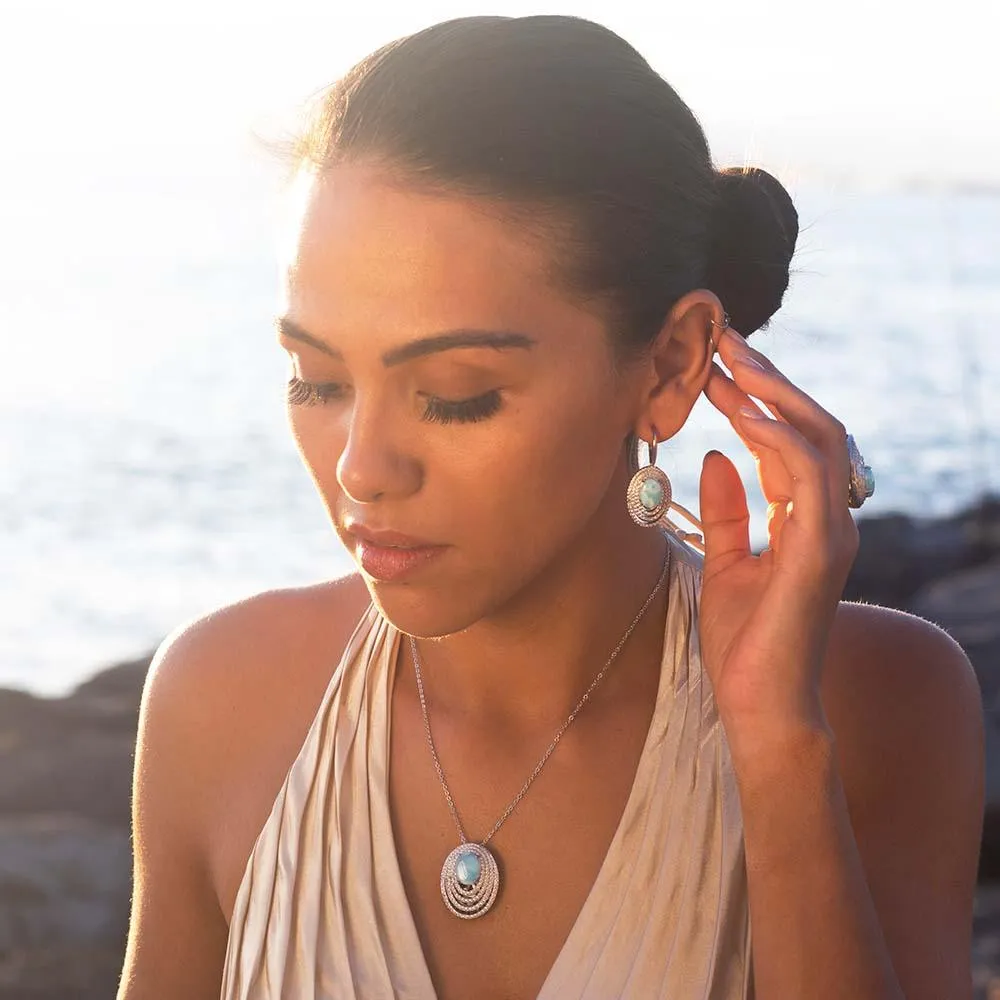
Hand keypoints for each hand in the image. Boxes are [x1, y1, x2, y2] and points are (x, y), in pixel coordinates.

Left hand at [697, 325, 859, 748]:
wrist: (760, 706)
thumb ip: (727, 511)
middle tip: (725, 340)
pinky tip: (743, 413)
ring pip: (820, 439)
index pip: (793, 441)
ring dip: (773, 395)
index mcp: (808, 520)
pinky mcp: (820, 551)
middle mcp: (829, 519)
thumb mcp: (723, 563)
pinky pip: (807, 478)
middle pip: (813, 426)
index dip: (759, 398)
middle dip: (769, 380)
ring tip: (730, 360)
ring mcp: (831, 533)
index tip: (716, 364)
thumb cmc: (745, 643)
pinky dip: (778, 439)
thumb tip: (717, 457)